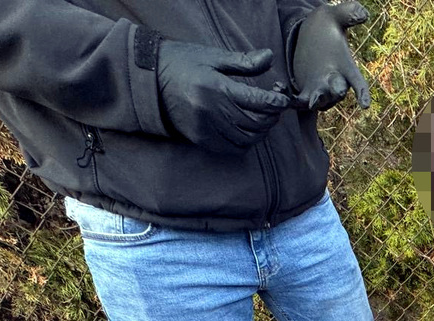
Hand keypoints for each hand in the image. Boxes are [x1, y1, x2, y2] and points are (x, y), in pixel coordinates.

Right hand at [156, 41, 289, 153]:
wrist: (150, 79)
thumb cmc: (184, 63)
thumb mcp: (213, 57)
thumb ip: (243, 62)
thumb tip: (270, 58)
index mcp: (216, 88)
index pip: (256, 101)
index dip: (275, 103)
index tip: (283, 100)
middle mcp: (211, 111)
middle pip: (255, 123)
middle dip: (271, 116)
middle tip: (273, 107)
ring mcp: (206, 128)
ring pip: (247, 139)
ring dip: (260, 131)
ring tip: (261, 118)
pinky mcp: (201, 139)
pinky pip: (233, 148)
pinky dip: (246, 142)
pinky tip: (246, 130)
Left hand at [290, 1, 371, 110]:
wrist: (310, 35)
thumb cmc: (327, 27)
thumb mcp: (335, 17)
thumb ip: (348, 13)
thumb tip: (364, 13)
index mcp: (346, 68)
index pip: (357, 82)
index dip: (362, 93)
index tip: (365, 104)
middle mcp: (335, 82)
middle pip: (338, 93)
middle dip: (336, 93)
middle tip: (336, 92)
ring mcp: (320, 90)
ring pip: (320, 102)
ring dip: (314, 102)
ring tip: (308, 100)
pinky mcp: (305, 91)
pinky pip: (299, 101)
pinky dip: (291, 99)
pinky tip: (279, 88)